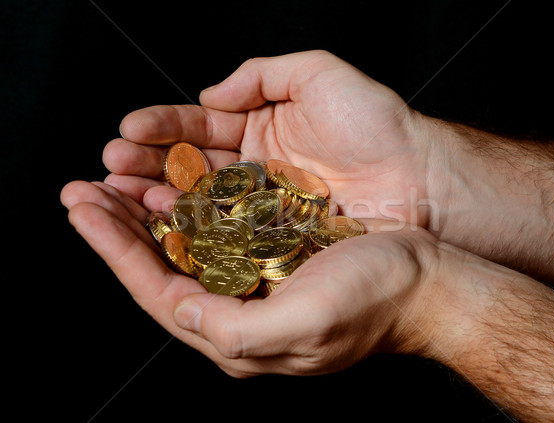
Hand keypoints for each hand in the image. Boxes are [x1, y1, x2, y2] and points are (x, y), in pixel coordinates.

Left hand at [61, 179, 441, 376]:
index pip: (157, 291)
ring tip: (115, 184)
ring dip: (146, 216)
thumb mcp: (308, 322)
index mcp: (238, 336)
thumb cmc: (374, 300)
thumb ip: (238, 330)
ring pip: (183, 249)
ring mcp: (253, 285)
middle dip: (118, 231)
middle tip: (82, 191)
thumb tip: (180, 311)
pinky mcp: (270, 260)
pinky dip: (187, 210)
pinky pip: (214, 234)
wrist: (421, 281)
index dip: (116, 250)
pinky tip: (171, 190)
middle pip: (160, 270)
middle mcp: (238, 312)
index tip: (84, 209)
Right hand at [102, 50, 441, 227]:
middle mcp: (254, 169)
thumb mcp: (318, 75)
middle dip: (146, 168)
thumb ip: (261, 75)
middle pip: (189, 167)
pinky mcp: (276, 238)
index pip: (198, 125)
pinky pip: (228, 235)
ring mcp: (263, 207)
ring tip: (121, 199)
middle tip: (108, 170)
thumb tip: (208, 91)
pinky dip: (195, 233)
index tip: (127, 132)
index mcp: (261, 128)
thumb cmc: (377, 124)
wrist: (421, 179)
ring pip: (200, 205)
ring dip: (157, 202)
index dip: (161, 127)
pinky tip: (163, 229)